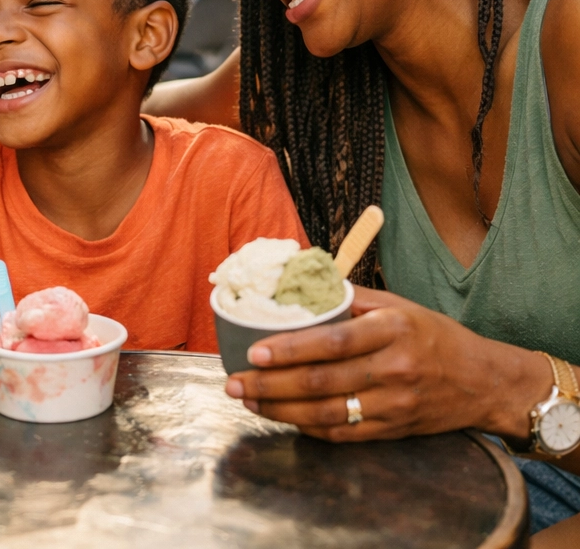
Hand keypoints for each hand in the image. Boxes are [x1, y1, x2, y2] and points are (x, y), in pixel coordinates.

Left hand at [225, 287, 548, 441]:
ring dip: (281, 410)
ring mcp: (395, 405)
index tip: (255, 352)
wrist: (482, 381)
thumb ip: (348, 297)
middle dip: (271, 385)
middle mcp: (394, 370)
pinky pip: (343, 434)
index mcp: (392, 330)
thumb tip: (298, 284)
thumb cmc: (432, 334)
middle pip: (322, 382)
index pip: (332, 342)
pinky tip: (283, 417)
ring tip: (249, 401)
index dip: (290, 349)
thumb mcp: (396, 305)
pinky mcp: (394, 430)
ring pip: (327, 413)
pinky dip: (309, 427)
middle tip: (235, 383)